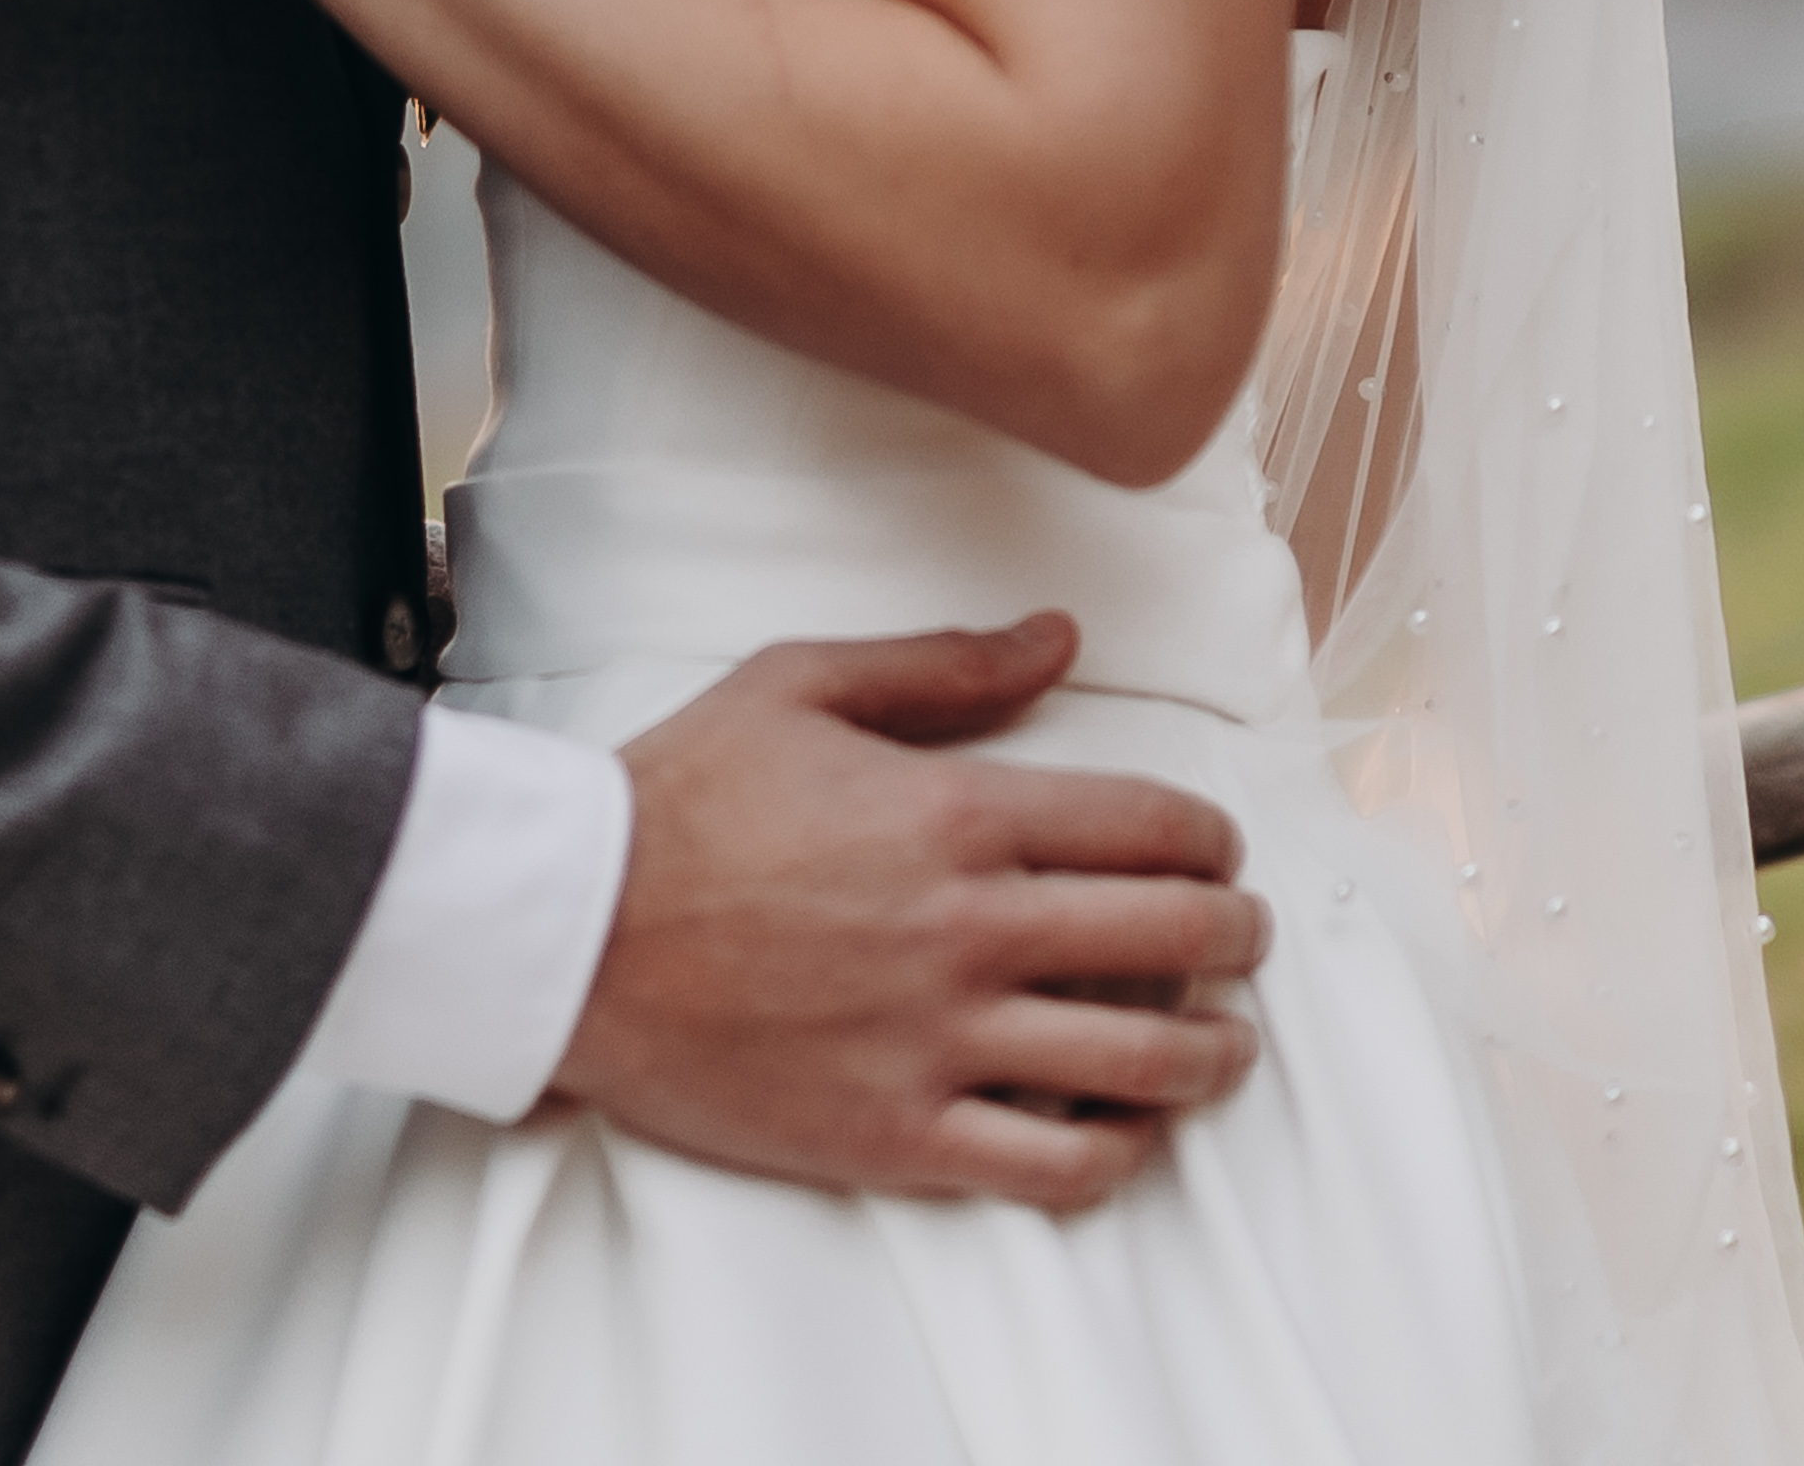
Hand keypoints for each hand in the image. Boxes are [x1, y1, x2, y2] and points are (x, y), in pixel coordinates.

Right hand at [548, 613, 1273, 1211]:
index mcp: (959, 814)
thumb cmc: (677, 801)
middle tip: (1240, 937)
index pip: (1157, 827)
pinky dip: (1123, 1151)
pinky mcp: (898, 1136)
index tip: (1217, 850)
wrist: (564, 934)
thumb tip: (1063, 638)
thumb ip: (947, 665)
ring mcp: (939, 1043)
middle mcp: (970, 931)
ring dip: (1212, 1050)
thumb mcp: (802, 685)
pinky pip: (1059, 1166)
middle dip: (1237, 934)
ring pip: (1145, 1060)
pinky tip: (1129, 1127)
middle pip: (1179, 938)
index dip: (1214, 839)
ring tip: (1219, 1042)